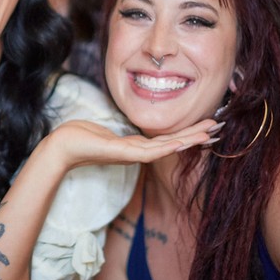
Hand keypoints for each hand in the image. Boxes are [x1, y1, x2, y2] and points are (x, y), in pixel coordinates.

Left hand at [43, 118, 219, 170]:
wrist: (61, 147)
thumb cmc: (80, 136)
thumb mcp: (105, 129)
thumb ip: (121, 130)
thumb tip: (127, 124)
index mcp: (134, 146)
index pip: (167, 139)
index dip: (187, 132)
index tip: (205, 125)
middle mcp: (136, 152)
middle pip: (172, 143)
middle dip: (195, 135)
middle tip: (218, 128)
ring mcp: (130, 155)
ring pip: (165, 148)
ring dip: (187, 140)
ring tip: (208, 133)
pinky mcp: (121, 154)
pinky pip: (148, 151)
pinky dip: (166, 146)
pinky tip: (181, 142)